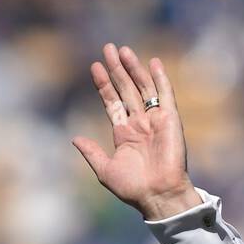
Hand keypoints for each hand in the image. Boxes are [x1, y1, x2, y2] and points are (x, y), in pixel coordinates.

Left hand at [72, 43, 201, 220]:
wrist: (158, 195)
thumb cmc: (133, 188)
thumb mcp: (105, 170)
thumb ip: (92, 153)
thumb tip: (74, 139)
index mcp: (124, 134)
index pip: (112, 102)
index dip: (104, 85)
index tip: (95, 67)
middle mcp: (139, 124)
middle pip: (126, 89)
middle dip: (117, 69)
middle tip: (107, 48)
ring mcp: (155, 120)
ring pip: (143, 87)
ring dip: (134, 68)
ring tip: (123, 50)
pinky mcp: (170, 119)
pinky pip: (165, 94)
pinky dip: (160, 78)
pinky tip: (153, 63)